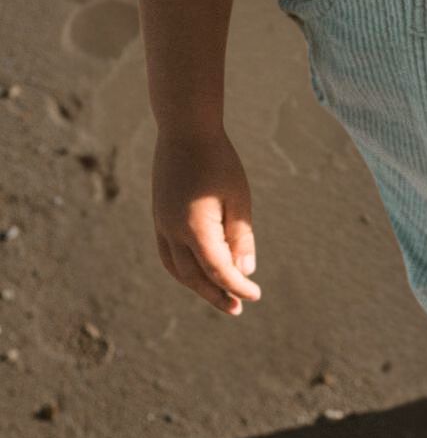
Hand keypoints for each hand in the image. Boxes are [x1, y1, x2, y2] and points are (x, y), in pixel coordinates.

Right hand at [151, 127, 261, 314]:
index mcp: (194, 227)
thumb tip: (245, 272)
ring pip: (176, 268)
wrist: (185, 129)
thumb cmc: (219, 161)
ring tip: (220, 296)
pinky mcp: (159, 217)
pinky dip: (184, 270)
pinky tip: (200, 272)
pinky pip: (168, 254)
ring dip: (197, 286)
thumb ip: (241, 236)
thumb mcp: (238, 198)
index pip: (217, 270)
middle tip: (238, 308)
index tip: (255, 296)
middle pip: (194, 276)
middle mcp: (171, 230)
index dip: (237, 286)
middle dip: (216, 294)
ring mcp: (161, 224)